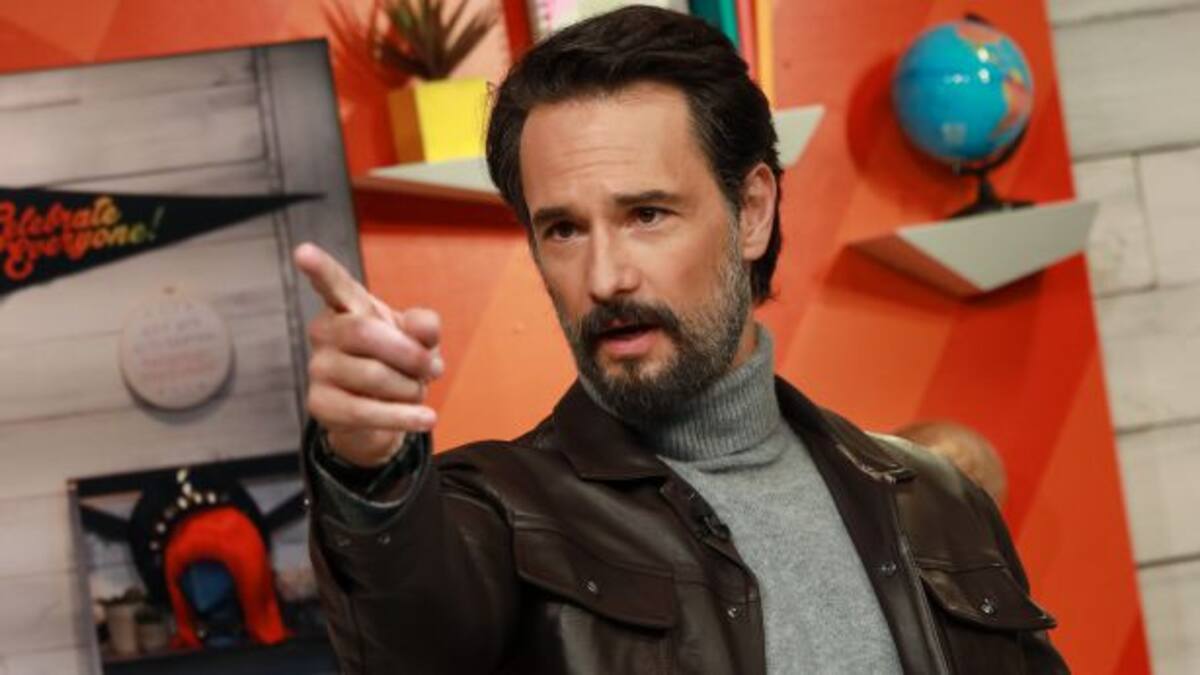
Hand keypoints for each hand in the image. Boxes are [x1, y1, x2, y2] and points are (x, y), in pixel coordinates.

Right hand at [293, 243, 443, 467]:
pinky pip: (366, 412)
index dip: (320, 268)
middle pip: (365, 332)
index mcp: (348, 306)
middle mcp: (325, 332)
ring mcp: (318, 368)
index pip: (334, 283)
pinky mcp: (320, 405)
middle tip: (435, 369)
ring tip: (417, 392)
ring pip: (373, 376)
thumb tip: (421, 328)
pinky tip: (427, 420)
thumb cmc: (399, 360)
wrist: (384, 408)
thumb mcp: (420, 339)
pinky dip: (403, 417)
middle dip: (410, 354)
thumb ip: (424, 326)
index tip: (304, 251)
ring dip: (410, 388)